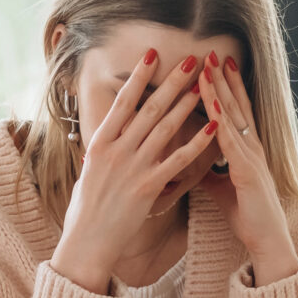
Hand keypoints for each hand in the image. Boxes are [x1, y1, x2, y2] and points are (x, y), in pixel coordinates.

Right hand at [50, 47, 219, 293]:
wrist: (86, 242)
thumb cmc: (85, 211)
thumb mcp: (88, 173)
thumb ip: (102, 153)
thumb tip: (104, 139)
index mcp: (100, 143)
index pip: (123, 102)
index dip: (139, 76)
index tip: (153, 55)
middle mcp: (116, 150)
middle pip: (149, 108)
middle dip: (172, 82)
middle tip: (191, 60)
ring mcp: (133, 167)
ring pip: (165, 128)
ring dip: (186, 104)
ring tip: (203, 85)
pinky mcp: (148, 186)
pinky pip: (177, 160)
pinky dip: (196, 142)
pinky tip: (212, 127)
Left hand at [197, 55, 297, 285]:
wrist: (268, 242)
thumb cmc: (249, 218)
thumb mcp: (222, 190)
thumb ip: (211, 174)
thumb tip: (194, 165)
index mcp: (247, 151)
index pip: (236, 112)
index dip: (227, 88)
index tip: (216, 66)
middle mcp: (252, 148)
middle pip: (236, 105)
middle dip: (223, 78)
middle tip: (211, 52)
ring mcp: (252, 157)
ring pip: (233, 116)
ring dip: (220, 90)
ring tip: (209, 66)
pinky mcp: (248, 171)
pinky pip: (230, 141)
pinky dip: (220, 120)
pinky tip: (211, 104)